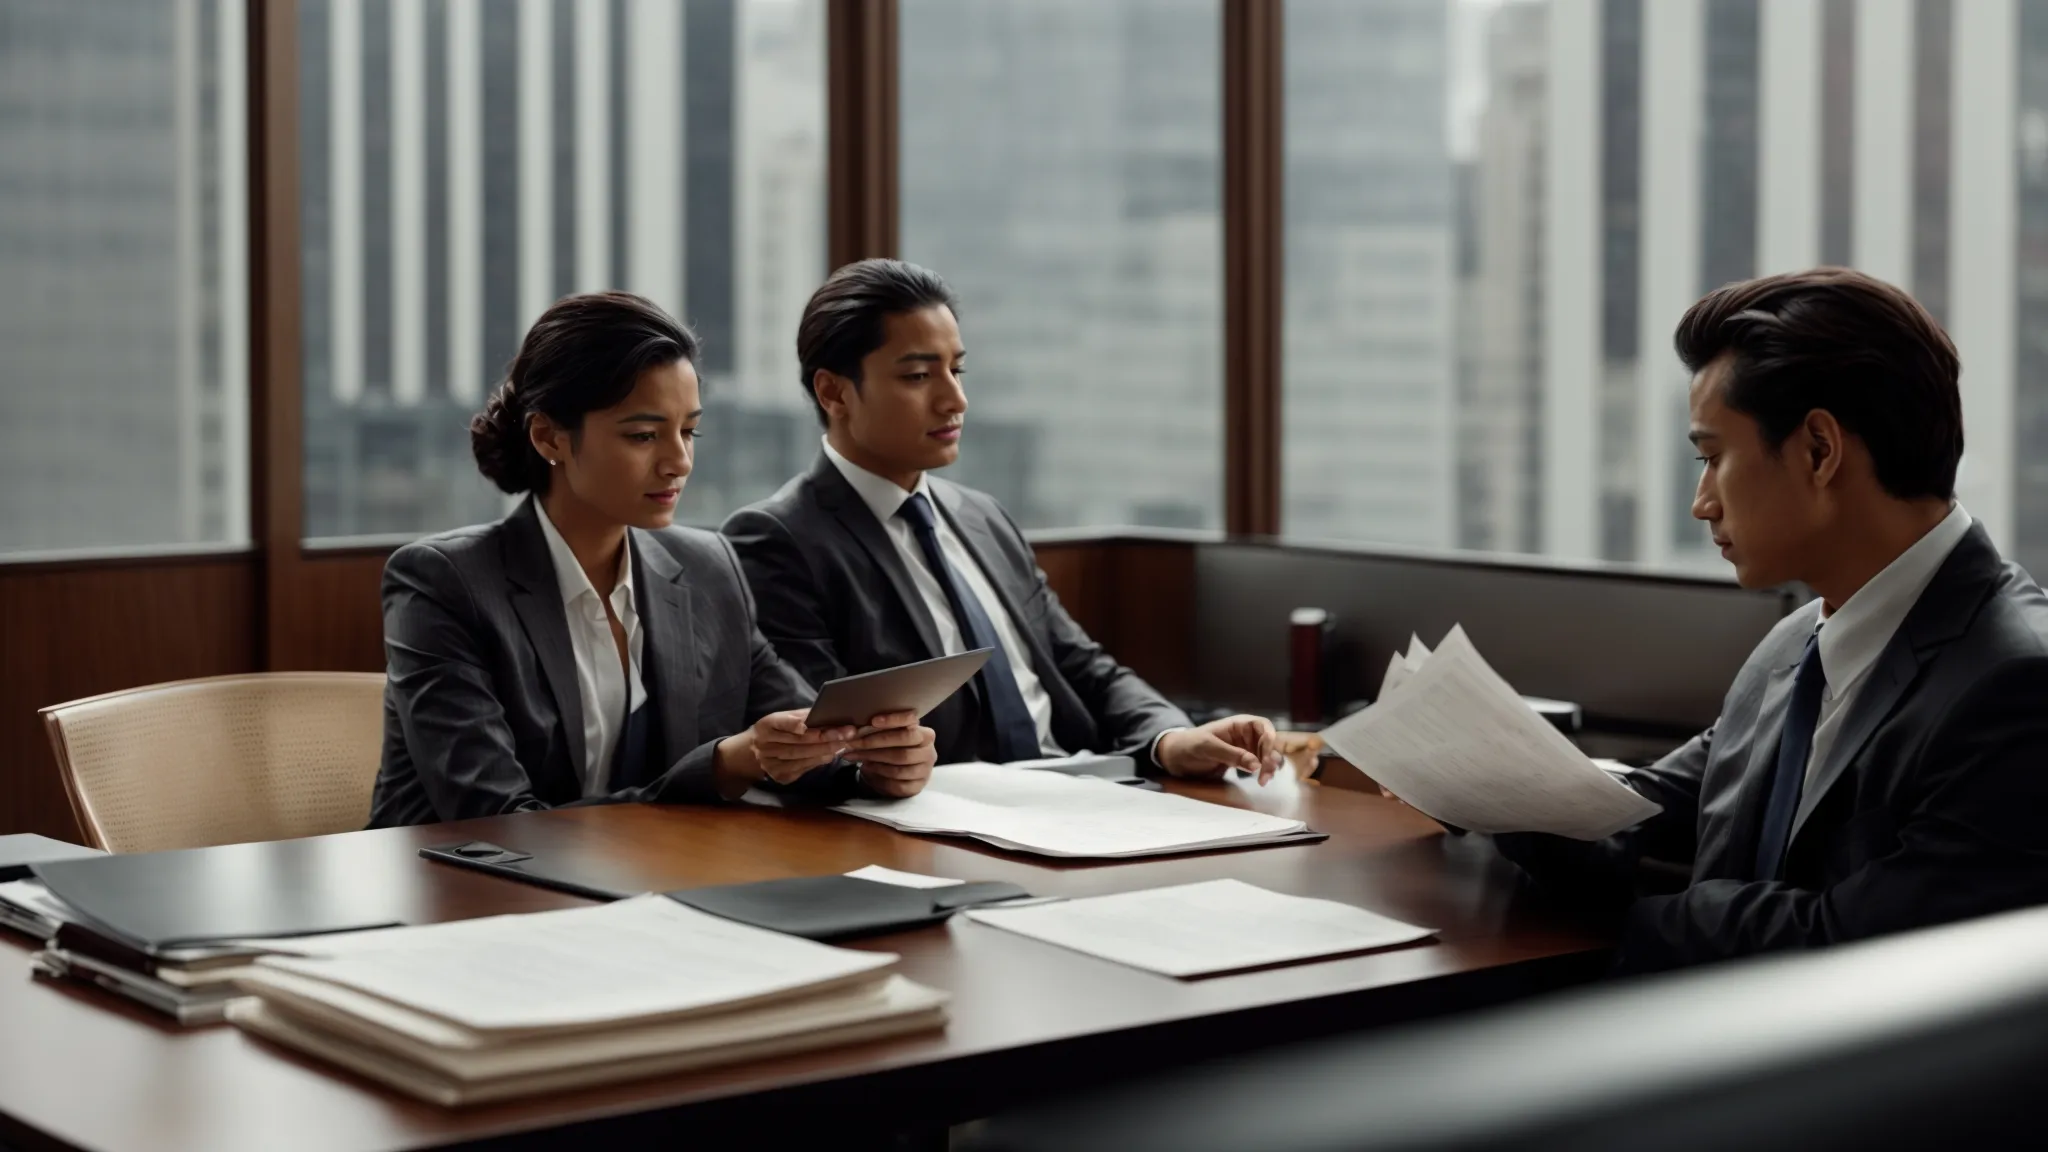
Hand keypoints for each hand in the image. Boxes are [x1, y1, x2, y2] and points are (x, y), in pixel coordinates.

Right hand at [713, 710, 856, 797]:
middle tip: (845, 733)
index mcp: (765, 726)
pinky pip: (802, 768)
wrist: (753, 753)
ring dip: (825, 750)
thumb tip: (827, 711)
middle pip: (797, 743)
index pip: (781, 723)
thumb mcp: (783, 717)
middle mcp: (765, 745)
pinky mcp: (779, 776)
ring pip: (801, 757)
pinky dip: (818, 761)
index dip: (794, 724)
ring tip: (843, 743)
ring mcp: (770, 763)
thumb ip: (801, 716)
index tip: (808, 724)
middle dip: (824, 738)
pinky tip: (831, 755)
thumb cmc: (776, 730)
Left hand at [842, 709, 936, 798]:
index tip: (873, 721)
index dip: (893, 720)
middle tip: (854, 742)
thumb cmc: (892, 750)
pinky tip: (867, 769)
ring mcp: (925, 771)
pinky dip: (879, 776)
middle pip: (903, 743)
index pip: (912, 721)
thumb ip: (877, 729)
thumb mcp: (888, 736)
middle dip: (875, 742)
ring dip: (873, 760)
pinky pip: (897, 784)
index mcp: (925, 734)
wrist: (898, 775)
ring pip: (899, 765)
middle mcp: (929, 751)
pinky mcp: (917, 787)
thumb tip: (851, 730)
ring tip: (855, 755)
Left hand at [1155, 715, 1283, 784]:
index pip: (1263, 726)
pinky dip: (1263, 772)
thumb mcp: (1208, 747)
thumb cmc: (1189, 745)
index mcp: (1238, 724)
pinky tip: (1260, 780)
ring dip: (1269, 766)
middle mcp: (1245, 735)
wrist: (1176, 757)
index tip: (1266, 757)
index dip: (1270, 739)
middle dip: (1271, 757)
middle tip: (1266, 774)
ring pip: (1266, 755)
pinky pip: (1259, 765)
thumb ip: (1232, 754)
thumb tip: (1256, 765)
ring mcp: (1245, 749)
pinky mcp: (1242, 762)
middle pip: (1268, 742)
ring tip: (1264, 780)